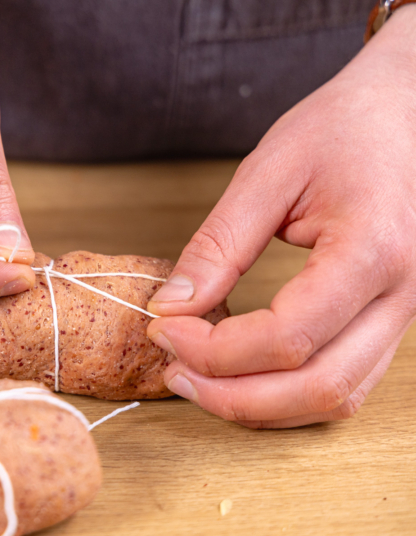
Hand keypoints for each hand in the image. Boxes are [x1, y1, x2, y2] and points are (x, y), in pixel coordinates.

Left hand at [146, 6, 415, 427]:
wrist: (404, 111)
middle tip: (173, 371)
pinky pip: (344, 382)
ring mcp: (404, 313)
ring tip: (198, 378)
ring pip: (336, 398)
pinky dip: (288, 394)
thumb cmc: (343, 128)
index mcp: (373, 249)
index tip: (162, 328)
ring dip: (260, 405)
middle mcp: (402, 294)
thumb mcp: (267, 173)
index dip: (213, 349)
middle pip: (317, 387)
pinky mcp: (389, 318)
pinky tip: (240, 374)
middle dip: (232, 395)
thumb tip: (172, 305)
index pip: (288, 337)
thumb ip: (218, 245)